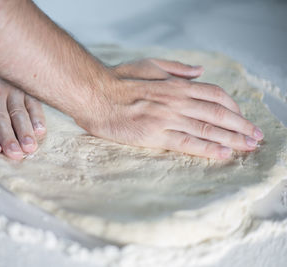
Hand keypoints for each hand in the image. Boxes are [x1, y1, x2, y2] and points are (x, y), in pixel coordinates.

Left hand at [0, 53, 45, 159]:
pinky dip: (38, 116)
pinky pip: (32, 103)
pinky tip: (41, 131)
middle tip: (17, 154)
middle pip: (0, 119)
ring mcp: (10, 89)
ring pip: (18, 113)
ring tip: (30, 147)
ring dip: (25, 131)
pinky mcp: (24, 86)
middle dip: (9, 138)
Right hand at [78, 58, 262, 158]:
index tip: (242, 117)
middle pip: (218, 114)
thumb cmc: (120, 79)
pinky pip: (187, 143)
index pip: (215, 95)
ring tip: (249, 147)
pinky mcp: (155, 135)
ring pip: (207, 129)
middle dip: (241, 126)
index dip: (233, 107)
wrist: (96, 95)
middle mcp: (177, 101)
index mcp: (176, 85)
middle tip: (256, 136)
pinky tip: (223, 154)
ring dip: (232, 139)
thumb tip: (199, 70)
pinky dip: (208, 149)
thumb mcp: (149, 64)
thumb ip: (176, 68)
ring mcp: (167, 119)